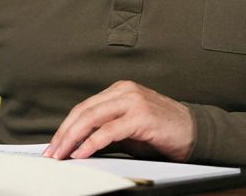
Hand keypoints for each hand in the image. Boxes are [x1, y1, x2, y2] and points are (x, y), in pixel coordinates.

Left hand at [43, 80, 194, 161]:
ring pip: (92, 118)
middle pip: (84, 111)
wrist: (193, 132)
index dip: (66, 127)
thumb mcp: (128, 128)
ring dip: (72, 139)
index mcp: (119, 90)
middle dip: (64, 134)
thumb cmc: (161, 131)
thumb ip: (105, 130)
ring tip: (62, 155)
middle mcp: (124, 90)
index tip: (54, 145)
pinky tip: (82, 153)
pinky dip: (92, 143)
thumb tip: (77, 145)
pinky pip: (109, 131)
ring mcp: (133, 101)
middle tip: (52, 153)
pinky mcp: (141, 116)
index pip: (84, 107)